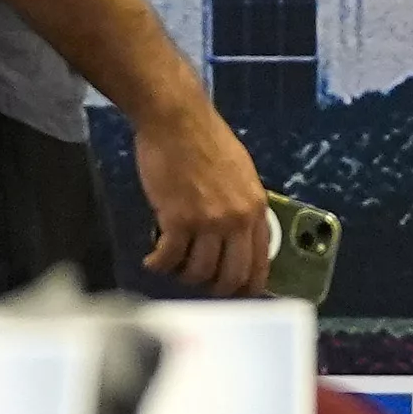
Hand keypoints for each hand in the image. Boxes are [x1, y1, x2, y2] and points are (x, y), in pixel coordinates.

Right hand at [133, 97, 274, 297]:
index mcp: (256, 209)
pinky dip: (159, 265)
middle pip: (232, 277)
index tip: (234, 293)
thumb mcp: (241, 174)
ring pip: (199, 272)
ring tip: (172, 266)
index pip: (260, 263)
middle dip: (215, 289)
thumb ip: (242, 207)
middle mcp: (237, 220)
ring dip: (183, 276)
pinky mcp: (177, 220)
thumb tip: (237, 236)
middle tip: (199, 284)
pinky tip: (152, 260)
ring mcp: (208, 222)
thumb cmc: (205, 140)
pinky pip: (169, 258)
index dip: (247, 287)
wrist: (177, 120)